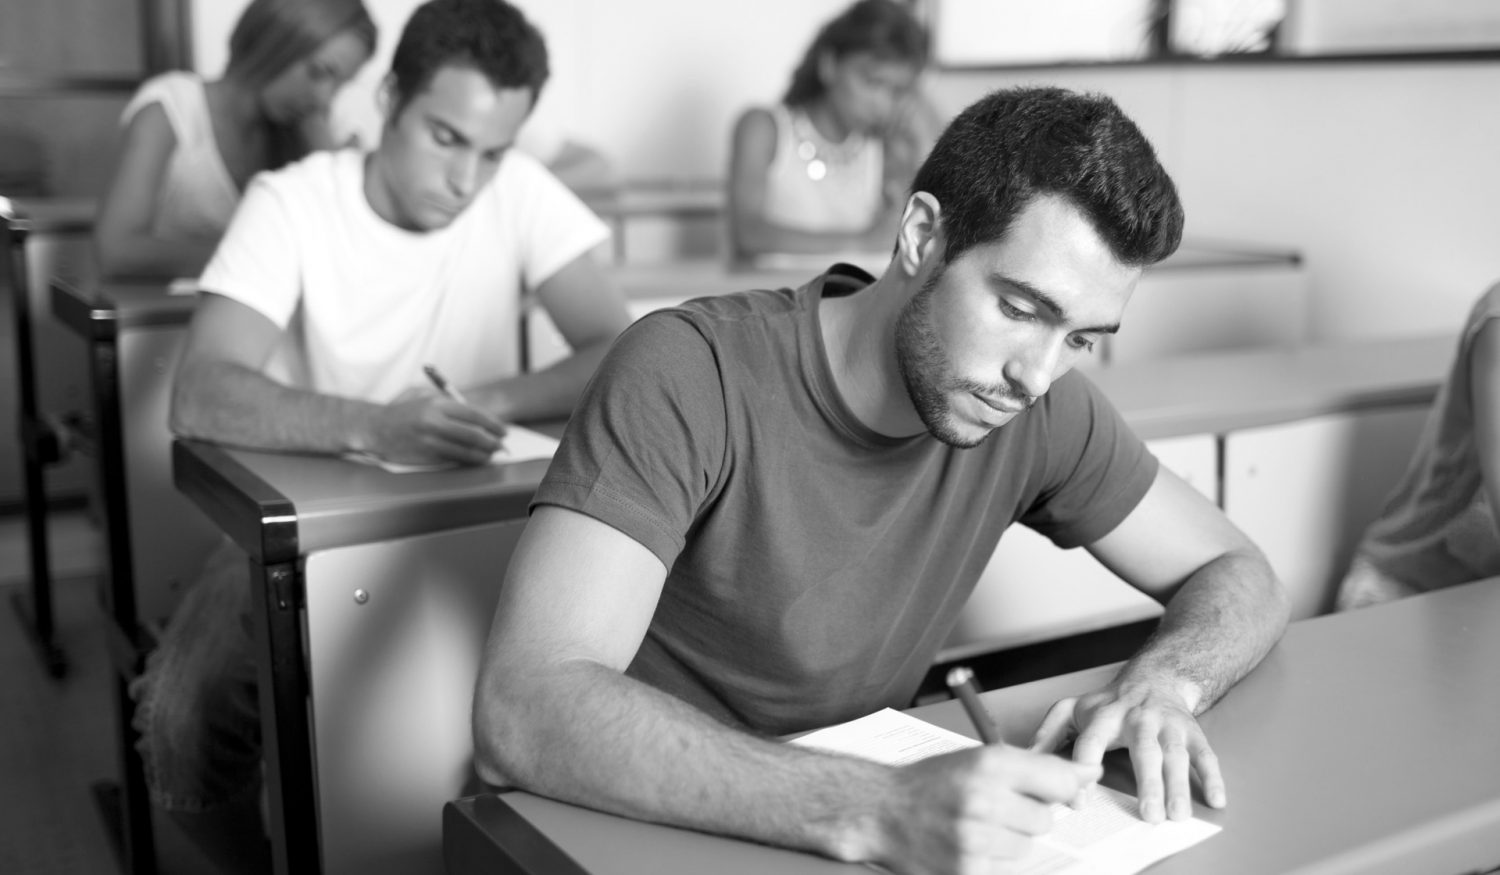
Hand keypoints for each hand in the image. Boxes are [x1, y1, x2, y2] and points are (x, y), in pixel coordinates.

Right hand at [361, 387, 505, 465]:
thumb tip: (478, 414)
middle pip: (473, 435)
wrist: (375, 428)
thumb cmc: (403, 410)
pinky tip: (475, 460)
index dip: (492, 424)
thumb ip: (450, 401)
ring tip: (492, 454)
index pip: (473, 414)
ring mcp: (429, 442)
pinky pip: (453, 460)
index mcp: (435, 404)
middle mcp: (433, 423)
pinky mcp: (425, 458)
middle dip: (492, 442)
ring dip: (483, 455)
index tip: (503, 430)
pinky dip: (467, 461)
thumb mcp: (424, 394)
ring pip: (465, 452)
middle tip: (501, 445)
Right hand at [871, 745, 1099, 874]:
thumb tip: (1088, 775)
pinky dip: (992, 861)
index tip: (1063, 791)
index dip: (1065, 788)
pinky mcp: (967, 871)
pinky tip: (967, 846)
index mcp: (988, 763)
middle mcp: (982, 799)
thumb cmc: (930, 783)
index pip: (1059, 781)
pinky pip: (1007, 870)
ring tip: (977, 827)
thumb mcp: (978, 760)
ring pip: (1026, 847)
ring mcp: (974, 839)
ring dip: (1008, 841)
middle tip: (996, 807)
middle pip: (1045, 820)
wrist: (879, 810)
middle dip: (1026, 815)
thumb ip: (1034, 768)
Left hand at [1029, 683, 1224, 823]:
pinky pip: (1206, 755)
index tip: (1079, 800)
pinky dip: (1213, 777)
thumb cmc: (1109, 703)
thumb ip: (1047, 735)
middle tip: (1148, 814)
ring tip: (1178, 814)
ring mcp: (1168, 726)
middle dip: (1147, 782)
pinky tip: (1215, 799)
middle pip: (1144, 751)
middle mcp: (1139, 719)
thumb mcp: (1071, 710)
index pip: (1091, 742)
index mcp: (1104, 716)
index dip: (1083, 769)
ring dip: (1179, 785)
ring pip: (1176, 755)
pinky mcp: (1192, 732)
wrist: (1154, 678)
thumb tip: (1025, 760)